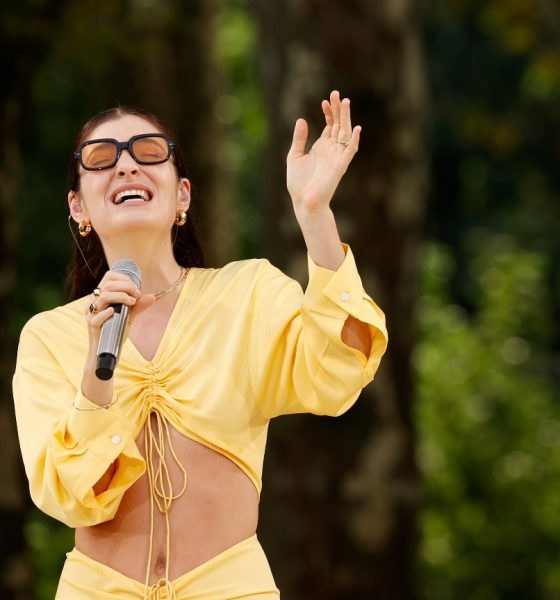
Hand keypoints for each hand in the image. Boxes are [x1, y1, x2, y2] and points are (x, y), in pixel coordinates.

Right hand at [82, 272, 153, 400]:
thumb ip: (138, 306)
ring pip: (102, 297)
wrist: (106, 352)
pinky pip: (96, 317)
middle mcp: (94, 302)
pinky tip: (115, 312)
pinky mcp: (92, 326)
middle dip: (126, 286)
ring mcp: (91, 314)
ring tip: (132, 302)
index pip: (109, 277)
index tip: (136, 289)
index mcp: (101, 296)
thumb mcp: (129, 317)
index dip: (124, 279)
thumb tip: (152, 296)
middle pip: (107, 284)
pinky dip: (107, 312)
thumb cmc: (115, 331)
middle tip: (137, 295)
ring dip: (120, 296)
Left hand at [286, 90, 360, 213]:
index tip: (324, 100)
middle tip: (336, 93)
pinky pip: (349, 151)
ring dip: (346, 118)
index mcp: (321, 147)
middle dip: (338, 110)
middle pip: (338, 125)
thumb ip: (299, 139)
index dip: (328, 113)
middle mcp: (331, 150)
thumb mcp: (294, 156)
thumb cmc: (298, 184)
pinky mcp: (340, 166)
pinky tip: (355, 128)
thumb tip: (302, 119)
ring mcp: (336, 157)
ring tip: (345, 102)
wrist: (304, 202)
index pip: (329, 125)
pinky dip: (353, 140)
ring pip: (344, 134)